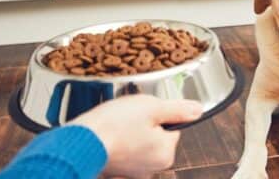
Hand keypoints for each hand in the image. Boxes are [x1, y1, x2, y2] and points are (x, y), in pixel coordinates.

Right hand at [70, 95, 201, 178]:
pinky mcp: (117, 169)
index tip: (143, 112)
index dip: (158, 114)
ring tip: (117, 125)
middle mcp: (152, 167)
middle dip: (144, 124)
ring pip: (140, 141)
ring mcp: (133, 171)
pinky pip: (125, 150)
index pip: (171, 127)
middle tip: (128, 117)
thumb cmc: (113, 125)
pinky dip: (118, 142)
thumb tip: (197, 110)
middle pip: (156, 135)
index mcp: (166, 153)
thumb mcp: (152, 107)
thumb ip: (178, 109)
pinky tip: (110, 135)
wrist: (80, 140)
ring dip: (130, 132)